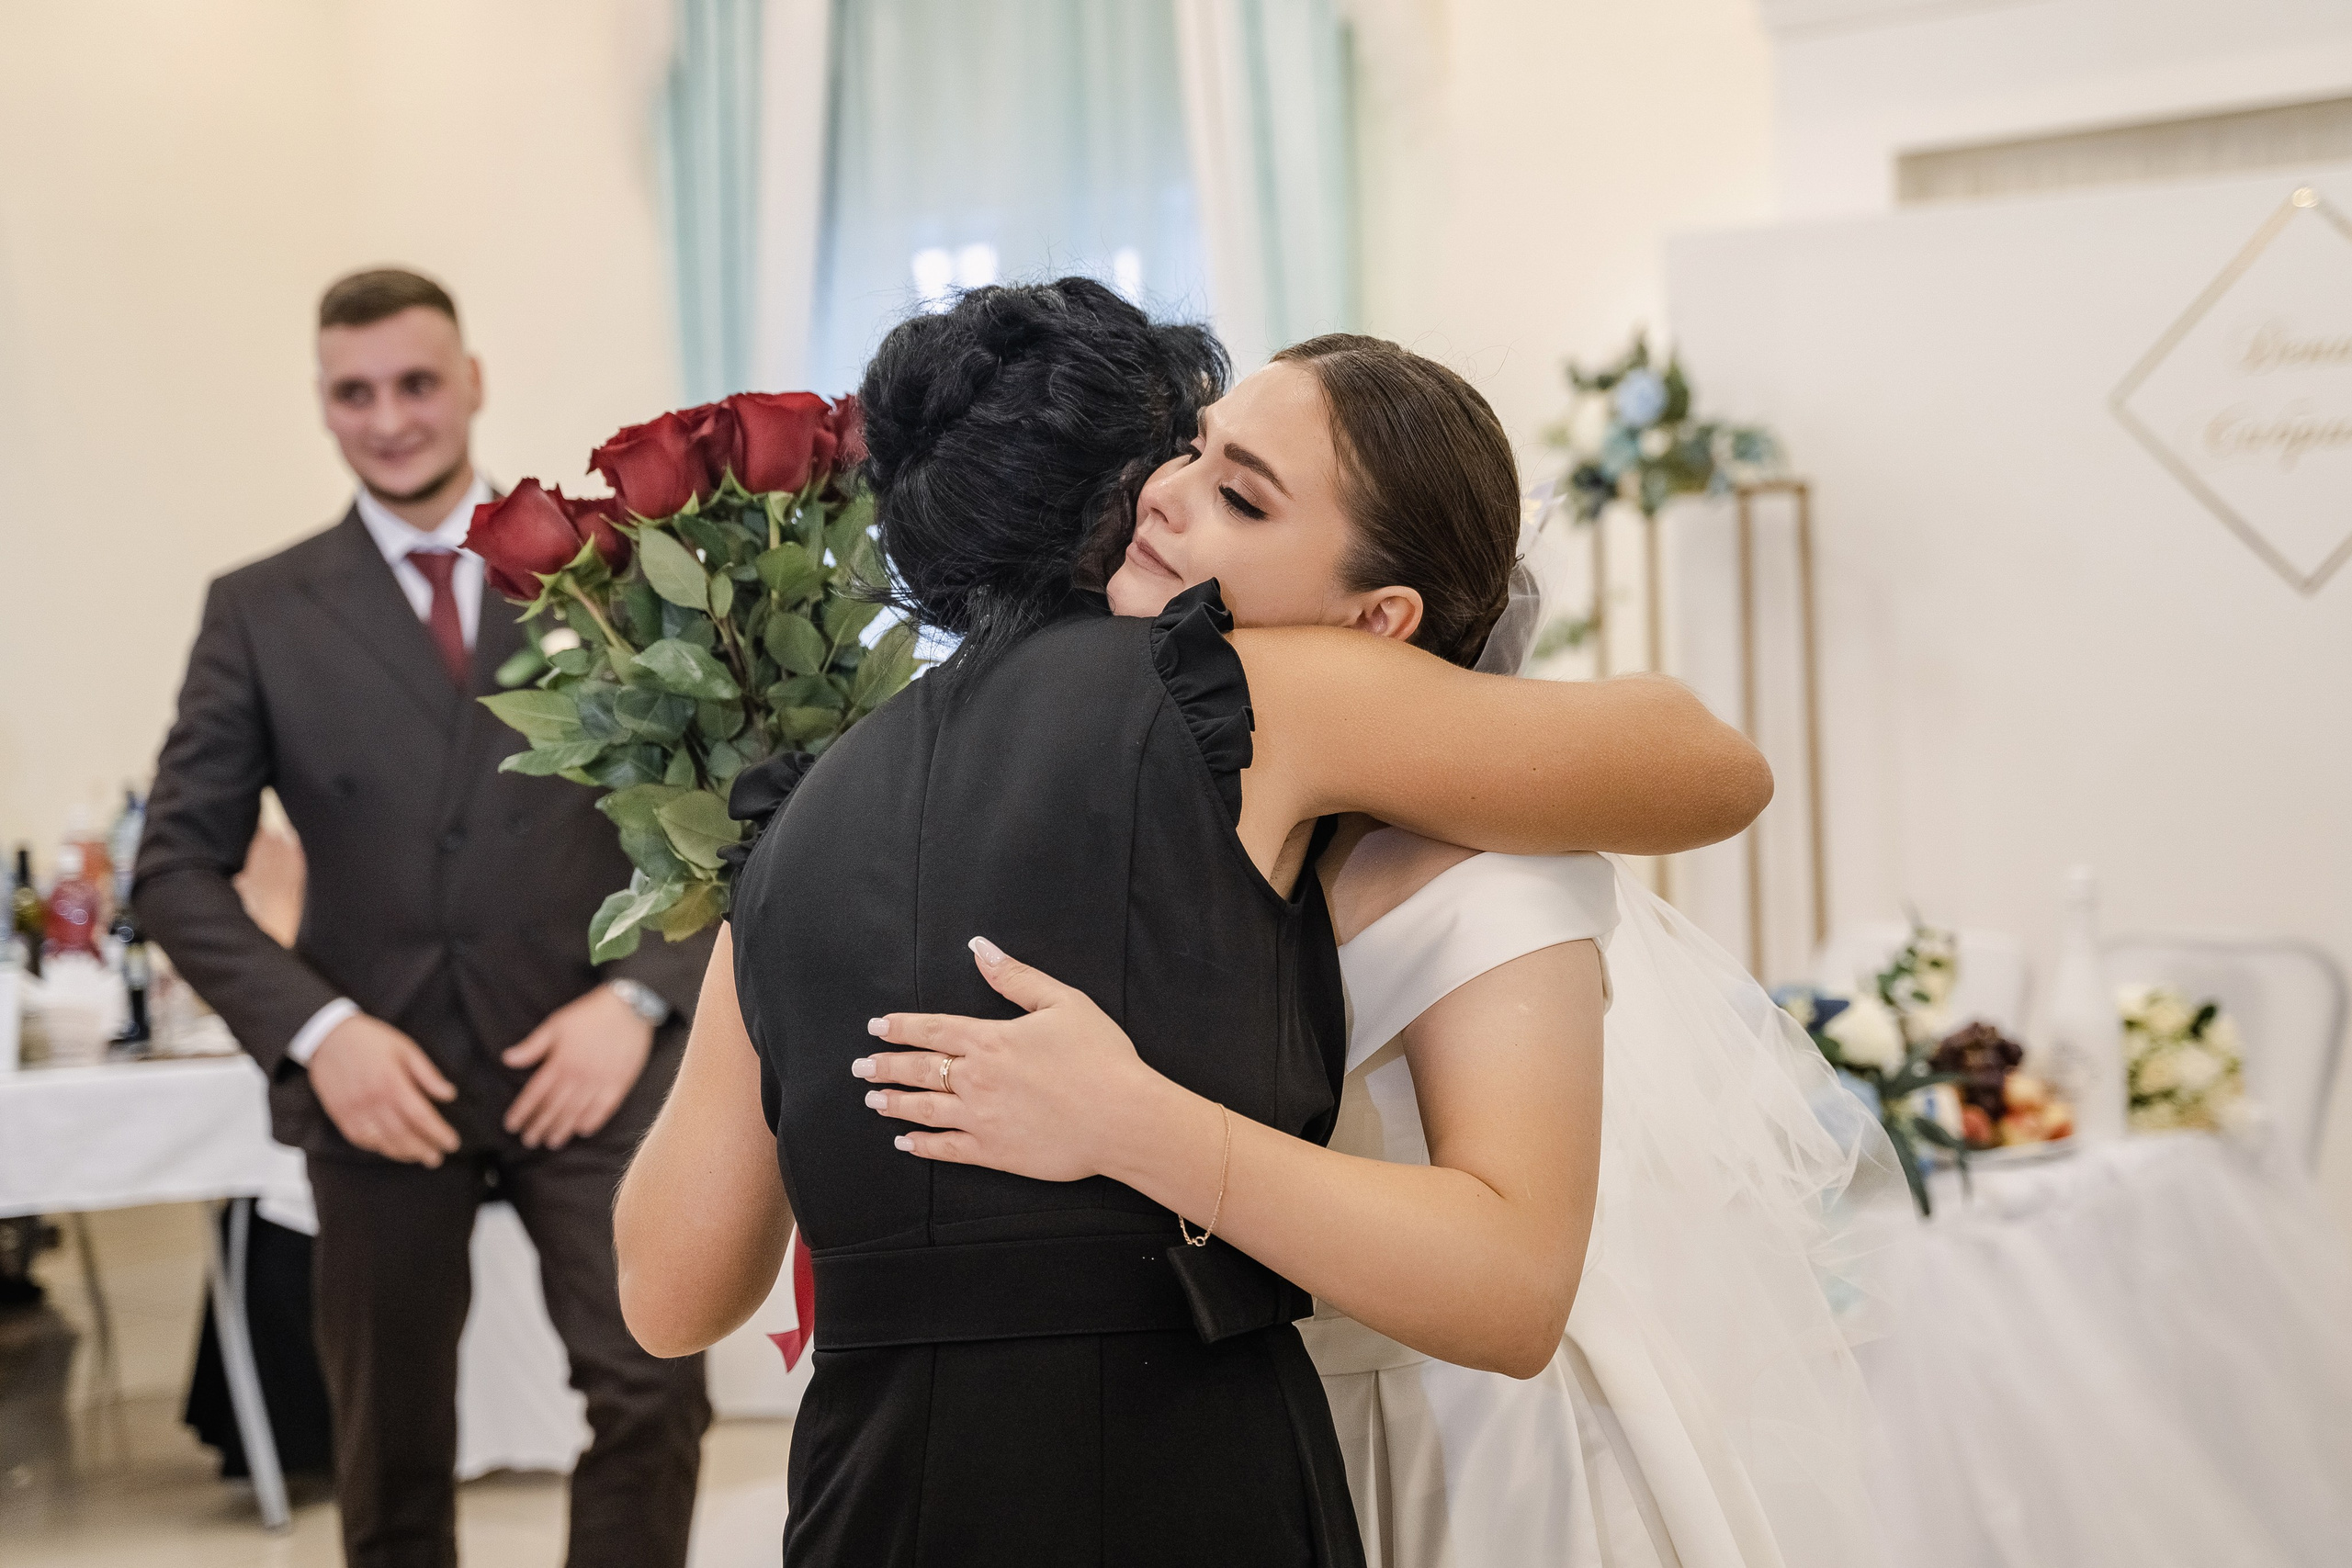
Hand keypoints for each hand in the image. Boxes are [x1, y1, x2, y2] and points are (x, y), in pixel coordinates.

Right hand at [309, 1014, 461, 1166]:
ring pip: (381, 1141)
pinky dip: (378, 1147)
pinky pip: (360, 1139)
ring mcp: (353, 1110)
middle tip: (437, 1158)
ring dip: (402, 1153)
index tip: (452, 1143)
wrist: (328, 1037)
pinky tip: (391, 1148)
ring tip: (418, 1157)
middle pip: (402, 1134)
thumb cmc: (372, 1040)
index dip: (438, 1133)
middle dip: (422, 1149)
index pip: (420, 1116)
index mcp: (391, 1082)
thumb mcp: (406, 1048)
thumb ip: (428, 1074)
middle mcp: (372, 1100)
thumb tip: (450, 1095)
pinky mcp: (339, 1114)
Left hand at [502, 985, 655, 1148]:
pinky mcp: (620, 1082)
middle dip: (539, 1125)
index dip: (522, 1111)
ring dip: (563, 1128)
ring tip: (552, 1142)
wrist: (628, 1006)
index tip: (511, 1125)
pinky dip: (594, 1120)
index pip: (536, 1093)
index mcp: (560, 1062)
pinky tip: (584, 1131)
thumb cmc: (588, 1014)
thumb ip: (532, 1046)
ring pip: (577, 1111)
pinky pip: (605, 1107)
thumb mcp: (556, 1024)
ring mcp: (600, 1081)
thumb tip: (508, 1059)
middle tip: (529, 1141)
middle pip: (554, 1107)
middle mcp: (579, 1075)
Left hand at [855, 937, 1172, 1182]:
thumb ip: (1016, 977)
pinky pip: (946, 1149)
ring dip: (894, 1103)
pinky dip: (922, 1146)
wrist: (1121, 1118)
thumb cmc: (1100, 1057)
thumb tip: (980, 946)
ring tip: (873, 1100)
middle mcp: (976, 1078)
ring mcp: (981, 1118)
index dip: (901, 1027)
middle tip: (860, 1066)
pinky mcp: (993, 1151)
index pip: (932, 1030)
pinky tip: (906, 1143)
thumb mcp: (1063, 1002)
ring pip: (923, 1109)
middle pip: (918, 1070)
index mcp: (991, 1039)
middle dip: (885, 1066)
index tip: (876, 1026)